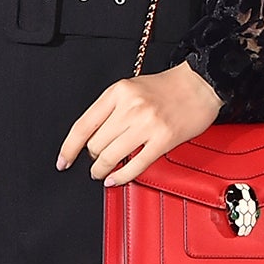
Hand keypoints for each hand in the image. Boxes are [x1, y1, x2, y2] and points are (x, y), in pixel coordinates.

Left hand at [56, 59, 222, 185]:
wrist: (200, 84)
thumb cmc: (167, 87)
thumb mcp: (132, 88)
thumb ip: (111, 109)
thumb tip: (92, 137)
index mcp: (118, 92)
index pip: (84, 125)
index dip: (69, 147)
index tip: (63, 160)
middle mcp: (131, 107)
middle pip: (96, 144)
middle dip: (93, 157)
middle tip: (97, 160)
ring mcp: (147, 124)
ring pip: (110, 157)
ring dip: (102, 170)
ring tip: (102, 173)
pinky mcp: (163, 140)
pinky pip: (135, 166)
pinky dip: (121, 177)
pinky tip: (115, 179)